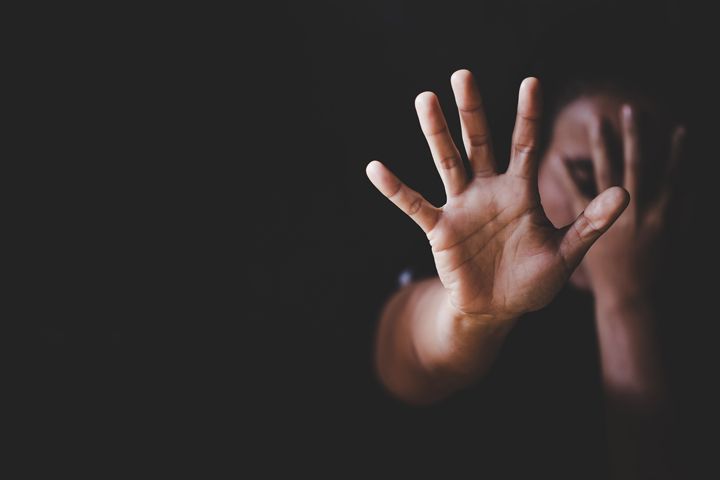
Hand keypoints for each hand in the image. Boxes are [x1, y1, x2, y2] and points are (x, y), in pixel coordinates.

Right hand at [367, 70, 628, 319]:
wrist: (497, 310)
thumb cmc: (532, 281)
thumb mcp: (566, 253)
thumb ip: (590, 223)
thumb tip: (625, 194)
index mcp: (521, 192)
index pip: (525, 145)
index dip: (528, 115)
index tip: (531, 81)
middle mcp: (488, 191)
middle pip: (479, 141)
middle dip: (472, 109)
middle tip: (463, 74)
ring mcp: (462, 207)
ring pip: (447, 161)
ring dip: (436, 132)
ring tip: (425, 99)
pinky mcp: (440, 229)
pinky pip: (414, 205)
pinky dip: (395, 189)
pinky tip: (376, 168)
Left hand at [553, 104, 684, 295]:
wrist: (627, 298)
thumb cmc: (652, 269)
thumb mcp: (674, 240)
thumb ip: (683, 212)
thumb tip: (692, 186)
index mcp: (661, 216)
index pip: (673, 177)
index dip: (677, 153)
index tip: (679, 127)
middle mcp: (636, 214)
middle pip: (636, 167)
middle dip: (635, 137)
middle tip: (629, 109)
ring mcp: (611, 220)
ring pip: (607, 176)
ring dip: (604, 147)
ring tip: (599, 121)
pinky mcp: (587, 228)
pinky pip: (576, 197)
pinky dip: (570, 177)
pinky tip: (561, 157)